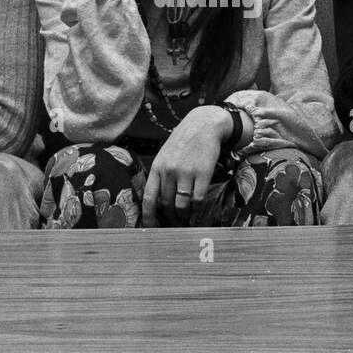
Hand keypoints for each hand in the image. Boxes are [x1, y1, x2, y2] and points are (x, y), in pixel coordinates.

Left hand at [141, 106, 230, 226]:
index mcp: (157, 167)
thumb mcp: (165, 155)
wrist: (204, 125)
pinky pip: (197, 199)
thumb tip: (158, 201)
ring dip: (183, 215)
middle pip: (166, 204)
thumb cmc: (184, 142)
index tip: (150, 227)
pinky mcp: (203, 172)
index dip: (149, 216)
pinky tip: (197, 208)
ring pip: (181, 205)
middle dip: (170, 218)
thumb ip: (160, 175)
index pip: (149, 198)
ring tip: (186, 217)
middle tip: (174, 223)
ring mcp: (186, 172)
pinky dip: (197, 208)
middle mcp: (169, 170)